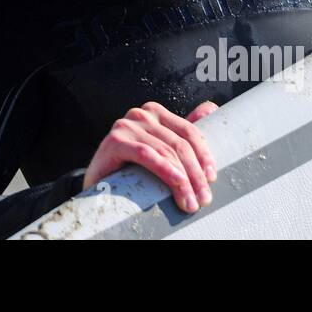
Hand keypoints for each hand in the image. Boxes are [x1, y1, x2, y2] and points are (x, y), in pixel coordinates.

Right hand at [83, 100, 218, 213]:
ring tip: (190, 202)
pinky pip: (146, 154)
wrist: (99, 181)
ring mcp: (127, 125)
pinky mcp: (115, 140)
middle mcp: (141, 114)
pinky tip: (176, 181)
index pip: (188, 131)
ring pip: (166, 152)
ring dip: (183, 180)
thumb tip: (211, 108)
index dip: (204, 155)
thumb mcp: (160, 148)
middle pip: (179, 144)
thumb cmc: (132, 166)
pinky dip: (164, 168)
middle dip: (195, 174)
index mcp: (155, 112)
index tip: (212, 178)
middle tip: (203, 198)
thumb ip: (182, 131)